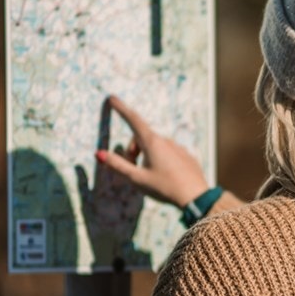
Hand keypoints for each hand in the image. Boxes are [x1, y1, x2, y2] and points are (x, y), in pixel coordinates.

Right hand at [95, 95, 209, 208]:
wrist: (196, 196)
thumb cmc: (164, 187)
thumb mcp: (136, 179)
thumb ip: (117, 165)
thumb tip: (99, 153)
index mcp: (152, 143)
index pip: (133, 120)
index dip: (121, 109)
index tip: (113, 98)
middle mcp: (166, 141)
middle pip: (142, 138)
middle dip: (133, 150)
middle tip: (133, 169)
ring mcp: (178, 147)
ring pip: (156, 147)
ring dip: (147, 156)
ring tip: (151, 176)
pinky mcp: (186, 156)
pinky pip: (169, 154)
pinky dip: (161, 161)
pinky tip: (166, 177)